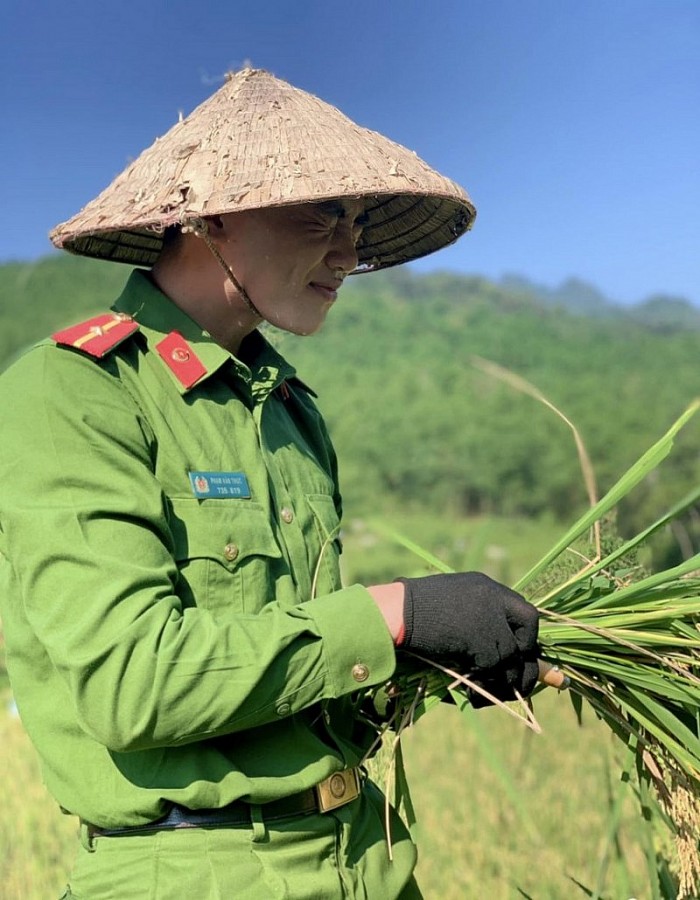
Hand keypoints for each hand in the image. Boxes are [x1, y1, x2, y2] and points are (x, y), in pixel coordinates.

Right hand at [395, 572, 539, 700]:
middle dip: (525, 656)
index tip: (516, 653)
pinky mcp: (483, 642)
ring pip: (514, 656)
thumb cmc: (411, 610)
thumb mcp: (448, 606)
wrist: (397, 613)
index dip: (523, 635)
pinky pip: (497, 670)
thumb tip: (496, 657)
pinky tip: (472, 692)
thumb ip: (473, 619)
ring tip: (493, 691)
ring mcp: (490, 619)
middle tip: (517, 678)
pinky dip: (489, 685)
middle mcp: (493, 598)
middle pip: (529, 628)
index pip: (523, 610)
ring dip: (507, 679)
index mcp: (485, 587)